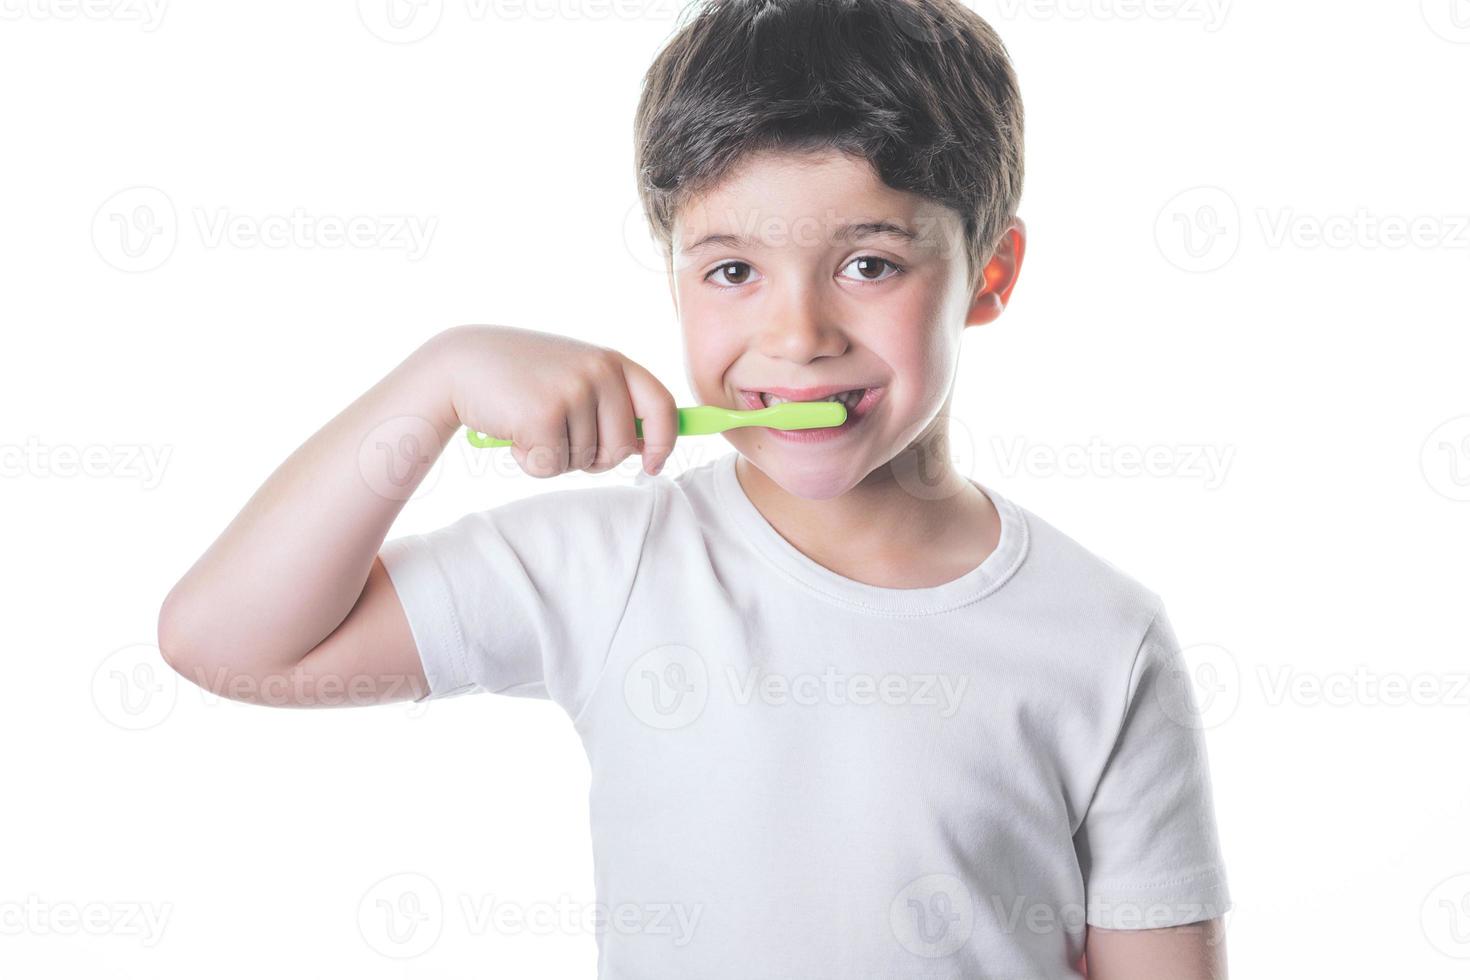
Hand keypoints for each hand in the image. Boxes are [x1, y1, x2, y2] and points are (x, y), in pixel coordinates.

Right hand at [433, 324, 678, 477]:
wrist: (461, 364)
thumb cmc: (521, 378)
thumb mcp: (573, 376)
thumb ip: (610, 402)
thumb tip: (646, 447)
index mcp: (612, 361)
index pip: (661, 405)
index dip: (663, 441)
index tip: (652, 465)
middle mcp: (599, 371)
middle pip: (621, 449)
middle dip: (593, 458)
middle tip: (559, 437)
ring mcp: (573, 392)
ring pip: (584, 461)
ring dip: (555, 457)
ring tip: (530, 423)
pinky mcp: (544, 416)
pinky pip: (552, 467)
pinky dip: (530, 462)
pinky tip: (514, 432)